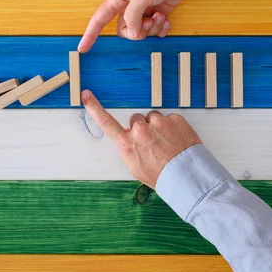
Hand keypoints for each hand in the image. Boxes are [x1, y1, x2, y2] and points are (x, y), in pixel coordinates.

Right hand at [77, 0, 194, 52]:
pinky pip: (155, 32)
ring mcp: (144, 12)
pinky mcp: (157, 15)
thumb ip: (133, 16)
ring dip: (153, 28)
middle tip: (148, 21)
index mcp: (119, 0)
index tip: (82, 49)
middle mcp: (129, 7)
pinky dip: (161, 29)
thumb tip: (132, 34)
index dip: (90, 35)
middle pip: (125, 31)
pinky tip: (166, 19)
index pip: (99, 20)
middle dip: (138, 31)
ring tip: (160, 15)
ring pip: (141, 33)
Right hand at [81, 89, 201, 187]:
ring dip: (159, 127)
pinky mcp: (174, 119)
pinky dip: (174, 128)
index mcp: (127, 144)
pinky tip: (177, 140)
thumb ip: (130, 149)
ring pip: (155, 118)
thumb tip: (130, 141)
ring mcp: (158, 123)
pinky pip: (170, 119)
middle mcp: (140, 130)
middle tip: (154, 143)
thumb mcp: (136, 167)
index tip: (86, 95)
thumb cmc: (160, 176)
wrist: (186, 176)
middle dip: (144, 127)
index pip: (106, 122)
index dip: (94, 108)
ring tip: (167, 144)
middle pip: (137, 120)